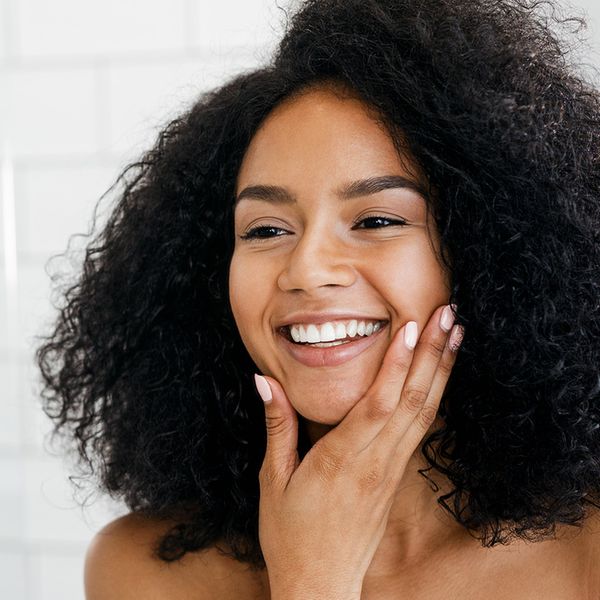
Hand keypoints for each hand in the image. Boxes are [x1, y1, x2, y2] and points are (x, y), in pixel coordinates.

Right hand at [255, 304, 463, 599]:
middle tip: (449, 313)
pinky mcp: (396, 478)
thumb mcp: (272, 480)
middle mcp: (375, 462)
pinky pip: (421, 430)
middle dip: (434, 354)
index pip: (377, 402)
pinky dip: (434, 398)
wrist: (321, 587)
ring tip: (456, 335)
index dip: (398, 363)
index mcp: (342, 459)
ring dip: (442, 371)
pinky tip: (441, 377)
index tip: (413, 326)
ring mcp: (391, 471)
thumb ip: (276, 426)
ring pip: (424, 413)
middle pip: (413, 401)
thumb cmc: (291, 536)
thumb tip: (265, 381)